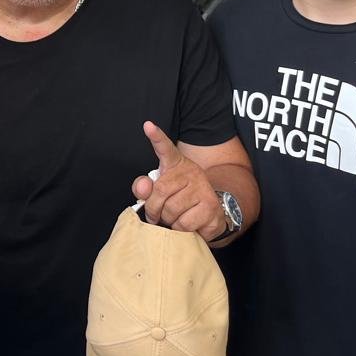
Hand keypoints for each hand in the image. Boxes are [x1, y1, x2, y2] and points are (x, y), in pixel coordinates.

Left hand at [130, 121, 225, 240]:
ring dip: (168, 221)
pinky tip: (188, 223)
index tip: (148, 126)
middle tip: (158, 214)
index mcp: (175, 164)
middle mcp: (191, 172)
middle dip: (154, 209)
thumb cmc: (178, 198)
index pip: (165, 148)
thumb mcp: (159, 190)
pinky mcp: (211, 208)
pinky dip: (180, 230)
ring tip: (175, 217)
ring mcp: (203, 189)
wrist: (209, 211)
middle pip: (160, 192)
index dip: (157, 137)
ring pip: (172, 211)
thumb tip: (143, 189)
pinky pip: (185, 224)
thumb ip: (144, 188)